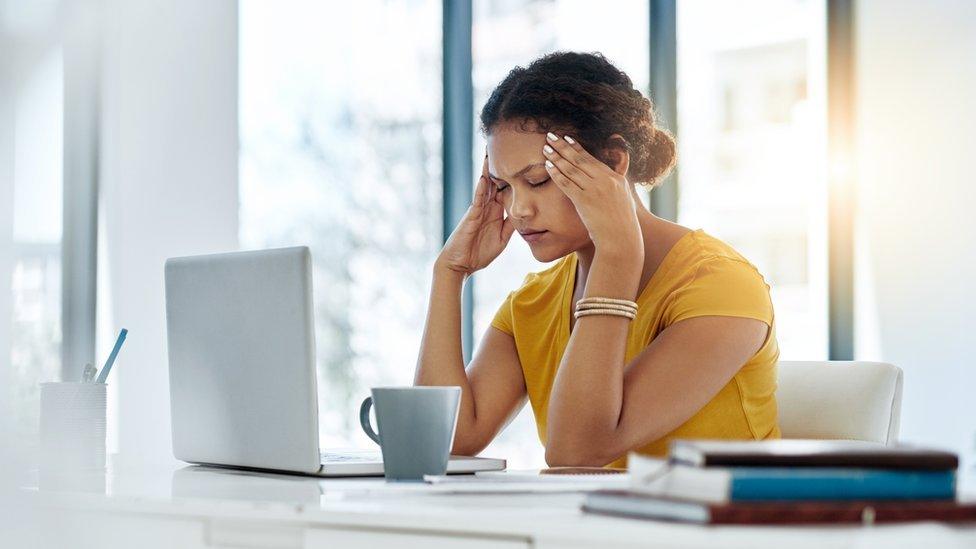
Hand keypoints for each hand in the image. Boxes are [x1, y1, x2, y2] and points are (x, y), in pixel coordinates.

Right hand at [436, 154, 515, 276]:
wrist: (460, 265)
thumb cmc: (479, 253)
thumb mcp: (502, 239)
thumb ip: (511, 226)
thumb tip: (523, 215)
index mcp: (495, 211)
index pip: (505, 189)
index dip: (512, 176)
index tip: (520, 161)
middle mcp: (486, 207)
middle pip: (495, 181)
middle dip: (499, 165)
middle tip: (504, 145)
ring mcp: (478, 210)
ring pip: (485, 186)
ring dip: (488, 170)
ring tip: (491, 153)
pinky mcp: (471, 217)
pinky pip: (477, 200)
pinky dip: (481, 189)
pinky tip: (485, 178)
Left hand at [542, 133, 642, 256]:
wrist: (622, 240)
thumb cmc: (622, 225)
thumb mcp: (624, 201)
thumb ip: (616, 187)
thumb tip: (611, 181)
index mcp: (615, 179)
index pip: (592, 159)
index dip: (577, 148)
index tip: (566, 139)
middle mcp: (606, 181)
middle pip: (580, 159)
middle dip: (563, 146)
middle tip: (551, 135)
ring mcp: (595, 190)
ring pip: (572, 169)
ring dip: (557, 157)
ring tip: (545, 148)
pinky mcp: (585, 201)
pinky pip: (567, 184)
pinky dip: (556, 174)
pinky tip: (547, 166)